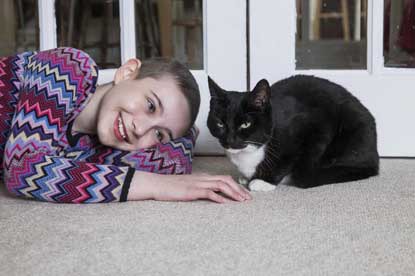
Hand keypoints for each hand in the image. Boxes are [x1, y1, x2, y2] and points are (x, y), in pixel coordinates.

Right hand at [128, 171, 251, 202]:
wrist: (156, 184)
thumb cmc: (171, 187)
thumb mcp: (188, 186)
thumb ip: (199, 188)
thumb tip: (210, 194)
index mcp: (203, 177)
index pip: (224, 178)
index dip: (236, 186)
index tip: (244, 195)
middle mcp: (202, 178)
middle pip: (226, 180)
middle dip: (239, 189)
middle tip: (248, 199)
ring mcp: (197, 183)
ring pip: (221, 184)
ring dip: (233, 193)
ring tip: (241, 202)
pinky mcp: (191, 190)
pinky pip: (208, 192)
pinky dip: (219, 197)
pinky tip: (225, 203)